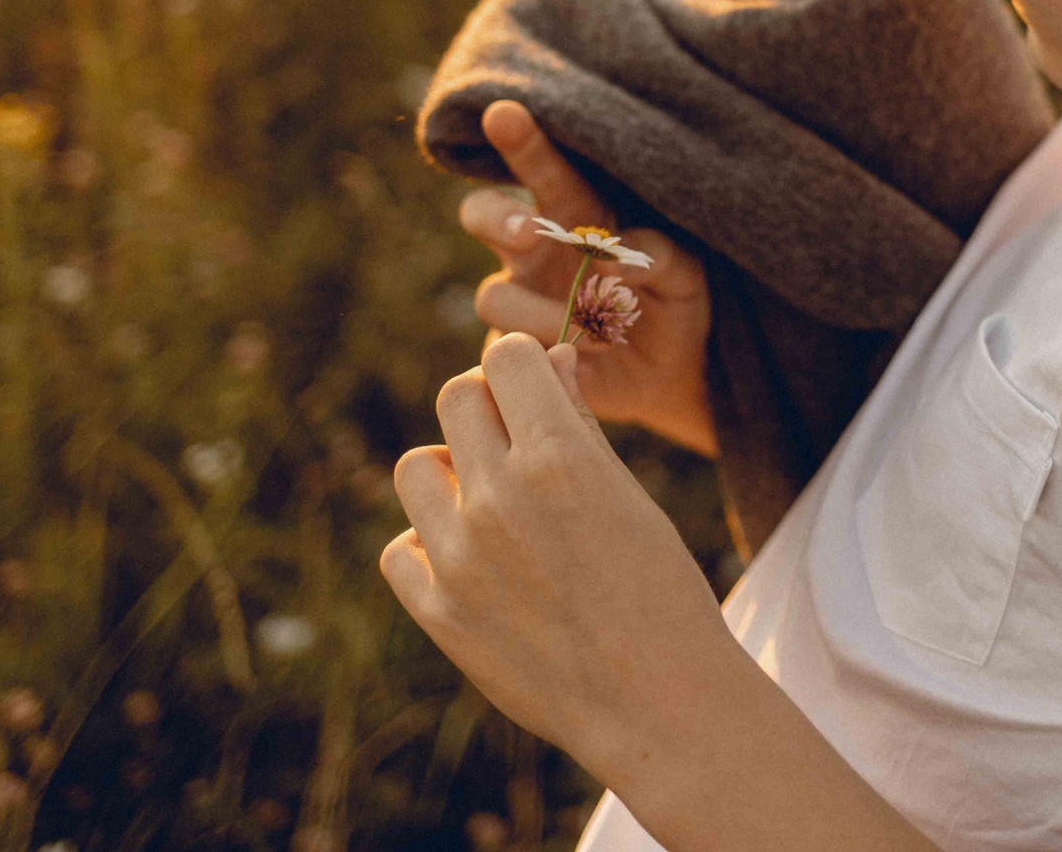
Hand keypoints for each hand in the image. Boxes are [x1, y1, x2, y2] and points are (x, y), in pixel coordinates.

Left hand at [382, 333, 742, 775]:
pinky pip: (401, 548)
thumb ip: (577, 421)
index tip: (537, 389)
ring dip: (451, 472)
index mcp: (559, 456)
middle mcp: (499, 497)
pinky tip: (472, 561)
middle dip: (487, 407)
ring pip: (416, 466)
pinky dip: (428, 546)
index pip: (506, 357)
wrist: (657, 704)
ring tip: (491, 504)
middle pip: (456, 398)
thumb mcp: (629, 493)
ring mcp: (458, 557)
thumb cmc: (660, 590)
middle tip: (517, 442)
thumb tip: (547, 360)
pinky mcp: (437, 612)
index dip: (524, 366)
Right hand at [457, 100, 716, 458]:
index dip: (521, 142)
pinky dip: (541, 356)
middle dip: (497, 217)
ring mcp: (517, 301)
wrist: (672, 374)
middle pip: (481, 213)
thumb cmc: (673, 303)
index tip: (504, 112)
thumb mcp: (683, 273)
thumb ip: (658, 254)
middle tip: (529, 233)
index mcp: (573, 214)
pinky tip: (577, 365)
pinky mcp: (514, 352)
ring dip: (543, 313)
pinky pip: (504, 353)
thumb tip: (611, 262)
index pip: (541, 170)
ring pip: (495, 295)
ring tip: (598, 336)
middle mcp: (532, 251)